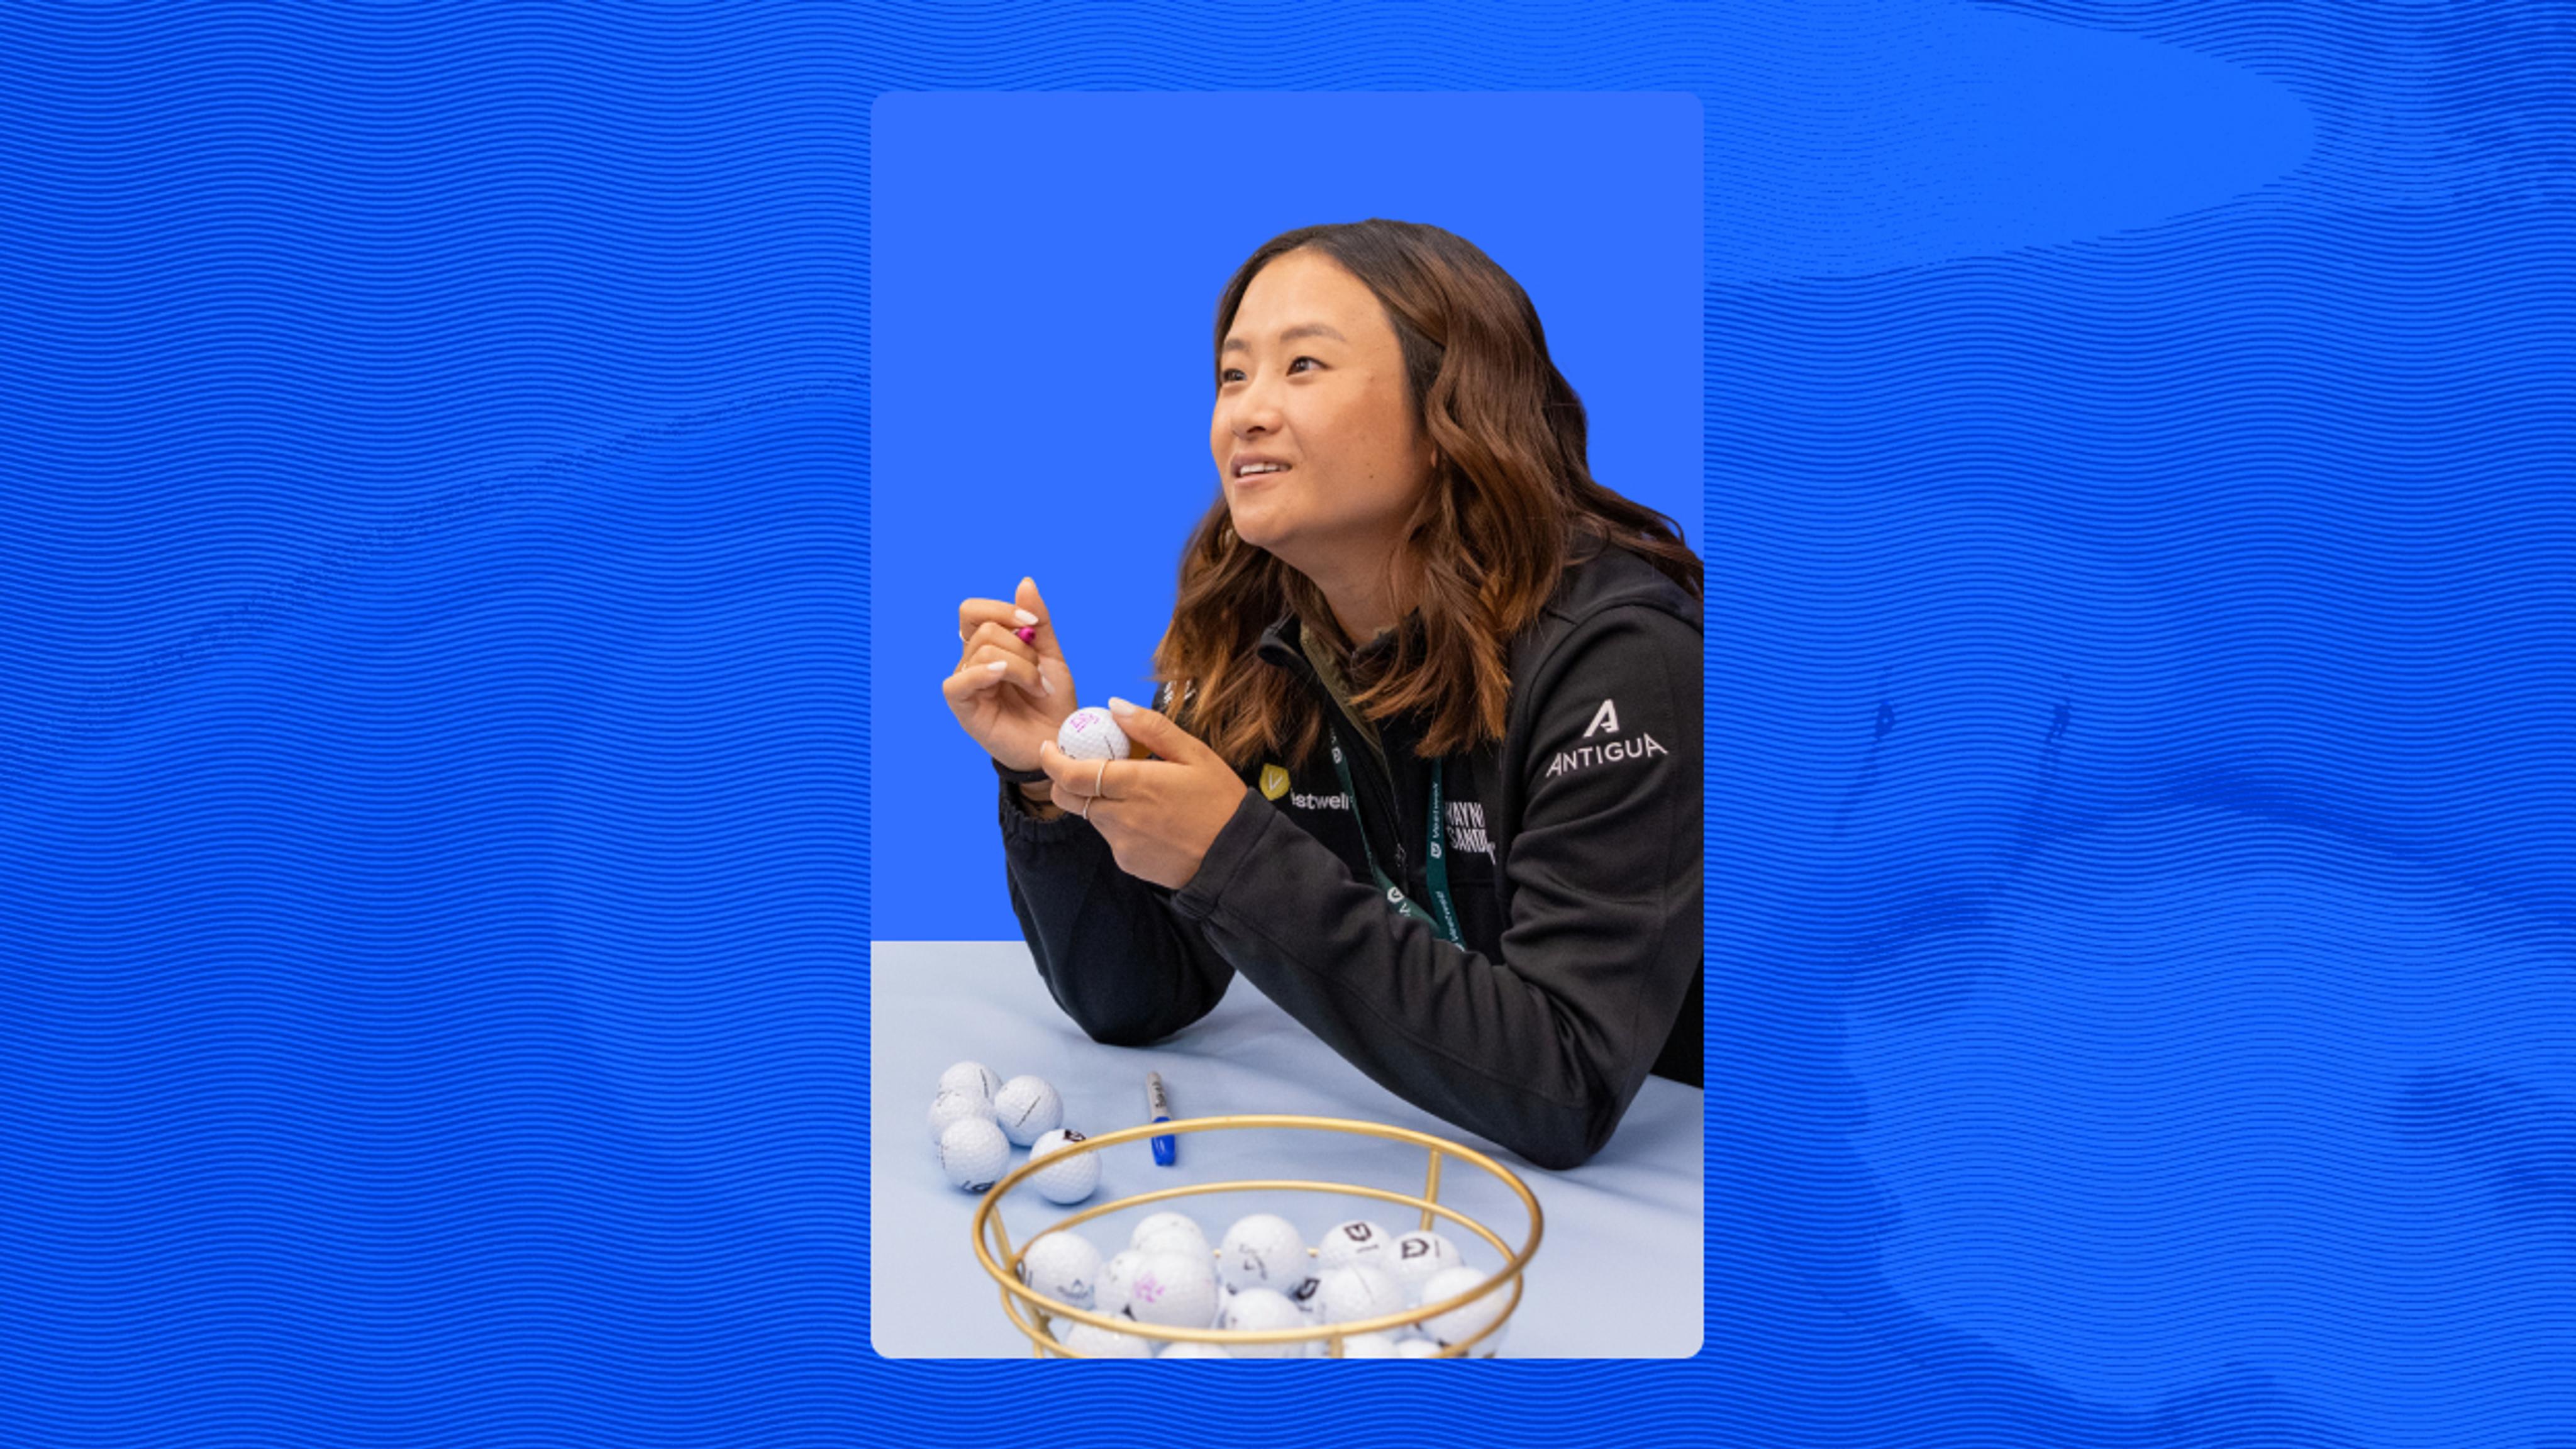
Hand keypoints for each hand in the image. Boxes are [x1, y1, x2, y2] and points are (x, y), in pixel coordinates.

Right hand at [943, 576, 1076, 770]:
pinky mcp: (963, 706)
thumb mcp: (1051, 655)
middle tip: (1040, 673)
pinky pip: (959, 681)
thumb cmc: (1053, 702)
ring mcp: (966, 683)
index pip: (973, 611)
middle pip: (982, 629)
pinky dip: (984, 673)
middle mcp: (972, 661)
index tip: (1032, 624)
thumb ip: (1038, 621)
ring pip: (981, 651)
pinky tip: (1004, 678)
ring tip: (1037, 688)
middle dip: (1021, 647)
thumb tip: (1025, 582)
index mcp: (989, 645)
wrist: (1060, 740)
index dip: (1002, 610)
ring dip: (1020, 667)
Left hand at [1038, 697, 1248, 889]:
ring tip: (1137, 794)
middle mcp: (1121, 816)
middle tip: (1083, 766)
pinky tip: (1151, 821)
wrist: (1237, 858)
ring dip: (1099, 801)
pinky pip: (1111, 837)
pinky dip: (1119, 825)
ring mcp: (1122, 843)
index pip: (1072, 774)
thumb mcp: (1195, 754)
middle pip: (1069, 798)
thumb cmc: (1220, 802)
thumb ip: (1151, 728)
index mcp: (1136, 784)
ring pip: (1091, 816)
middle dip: (1066, 780)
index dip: (1052, 760)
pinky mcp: (1127, 862)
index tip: (1049, 747)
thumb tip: (1114, 705)